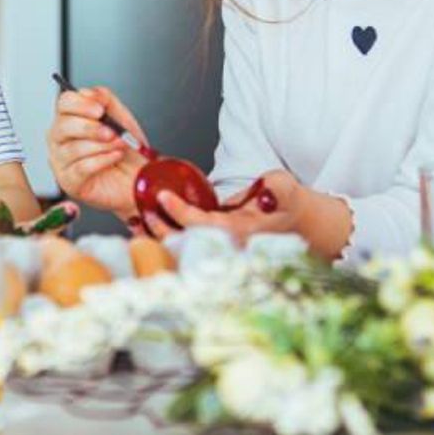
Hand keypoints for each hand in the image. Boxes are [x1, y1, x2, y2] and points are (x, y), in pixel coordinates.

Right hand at [47, 86, 147, 224]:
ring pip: (73, 148)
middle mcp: (61, 140)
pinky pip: (82, 168)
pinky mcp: (69, 182)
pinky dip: (103, 160)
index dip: (81, 104)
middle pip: (62, 126)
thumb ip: (105, 99)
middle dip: (91, 128)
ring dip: (102, 146)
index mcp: (71, 119)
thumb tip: (88, 92)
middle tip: (111, 131)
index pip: (64, 103)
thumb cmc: (127, 150)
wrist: (140, 177)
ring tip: (118, 145)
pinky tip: (114, 157)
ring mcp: (61, 162)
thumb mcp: (121, 117)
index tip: (100, 110)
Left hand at [152, 170, 311, 244]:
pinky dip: (167, 236)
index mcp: (241, 230)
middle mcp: (228, 243)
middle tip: (144, 214)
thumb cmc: (286, 201)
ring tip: (139, 223)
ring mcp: (221, 246)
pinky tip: (148, 227)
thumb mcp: (284, 188)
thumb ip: (275, 190)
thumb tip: (264, 195)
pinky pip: (186, 242)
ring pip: (185, 247)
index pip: (205, 224)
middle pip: (188, 242)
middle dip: (164, 231)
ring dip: (161, 237)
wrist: (294, 220)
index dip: (182, 212)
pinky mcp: (214, 243)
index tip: (163, 196)